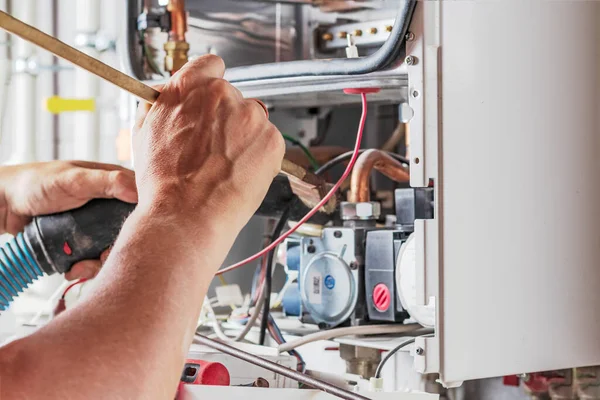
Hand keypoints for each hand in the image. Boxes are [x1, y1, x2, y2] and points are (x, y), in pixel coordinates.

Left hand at [0, 161, 137, 278]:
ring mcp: (96, 224)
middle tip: (102, 256)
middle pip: (130, 230)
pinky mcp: (83, 240)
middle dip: (117, 248)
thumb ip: (107, 182)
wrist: (4, 205)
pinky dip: (85, 267)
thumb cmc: (35, 183)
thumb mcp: (74, 179)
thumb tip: (139, 191)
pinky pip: (95, 257)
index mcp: (114, 183)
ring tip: (80, 267)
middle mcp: (109, 204)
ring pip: (113, 247)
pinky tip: (73, 268)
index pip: (142, 201)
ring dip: (99, 262)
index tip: (135, 235)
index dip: (144, 220)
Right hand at [133, 55, 283, 237]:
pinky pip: (269, 141)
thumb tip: (168, 94)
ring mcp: (250, 116)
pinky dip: (260, 155)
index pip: (210, 65)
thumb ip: (161, 105)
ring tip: (226, 165)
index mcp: (189, 86)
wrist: (187, 215)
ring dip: (244, 137)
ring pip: (253, 120)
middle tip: (214, 148)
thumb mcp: (145, 133)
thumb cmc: (165, 183)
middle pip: (233, 97)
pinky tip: (240, 173)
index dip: (210, 83)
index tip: (210, 99)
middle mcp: (222, 94)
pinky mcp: (272, 139)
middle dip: (226, 118)